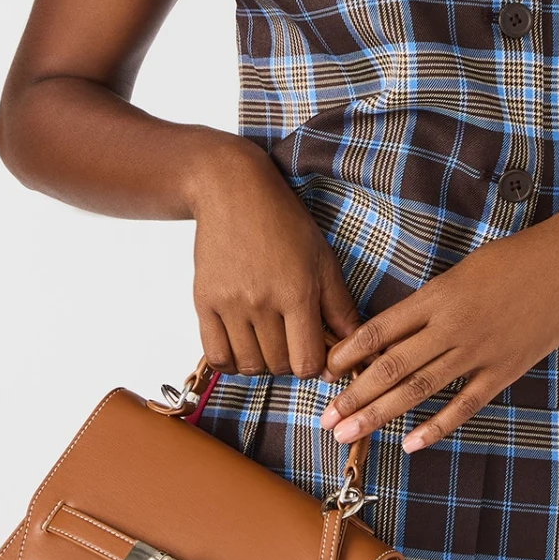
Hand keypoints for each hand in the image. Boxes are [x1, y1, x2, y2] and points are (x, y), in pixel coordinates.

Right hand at [189, 138, 362, 378]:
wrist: (232, 192)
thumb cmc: (284, 222)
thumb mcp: (323, 259)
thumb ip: (340, 307)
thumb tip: (355, 346)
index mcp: (297, 292)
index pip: (307, 362)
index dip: (315, 366)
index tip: (315, 353)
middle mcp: (262, 302)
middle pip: (278, 367)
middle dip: (290, 363)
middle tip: (292, 343)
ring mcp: (229, 304)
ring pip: (248, 365)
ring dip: (262, 364)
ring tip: (268, 343)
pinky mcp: (203, 302)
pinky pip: (216, 356)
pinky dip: (231, 362)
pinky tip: (242, 347)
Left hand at [317, 209, 558, 450]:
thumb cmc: (514, 259)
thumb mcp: (463, 271)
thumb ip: (430, 303)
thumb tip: (392, 335)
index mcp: (438, 295)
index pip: (379, 329)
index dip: (348, 354)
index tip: (324, 374)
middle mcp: (452, 326)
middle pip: (391, 366)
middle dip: (354, 396)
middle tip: (325, 422)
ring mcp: (479, 351)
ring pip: (419, 389)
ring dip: (380, 415)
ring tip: (351, 434)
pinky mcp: (504, 370)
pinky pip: (464, 405)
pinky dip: (435, 427)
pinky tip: (410, 444)